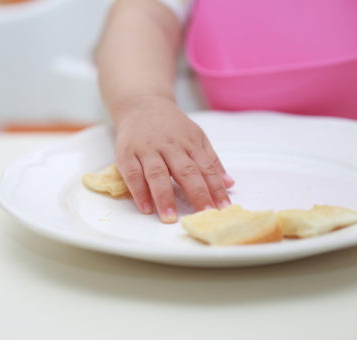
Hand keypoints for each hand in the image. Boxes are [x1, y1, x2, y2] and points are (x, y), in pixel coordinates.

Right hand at [114, 96, 234, 222]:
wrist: (142, 104)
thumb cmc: (171, 126)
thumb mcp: (196, 137)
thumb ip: (212, 161)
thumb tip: (229, 183)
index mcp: (190, 142)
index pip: (206, 167)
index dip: (215, 188)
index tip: (222, 207)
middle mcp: (170, 145)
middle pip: (185, 171)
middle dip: (195, 193)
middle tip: (202, 214)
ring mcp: (147, 149)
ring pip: (157, 174)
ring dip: (164, 196)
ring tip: (170, 217)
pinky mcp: (127, 153)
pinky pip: (132, 174)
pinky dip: (139, 192)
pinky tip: (146, 207)